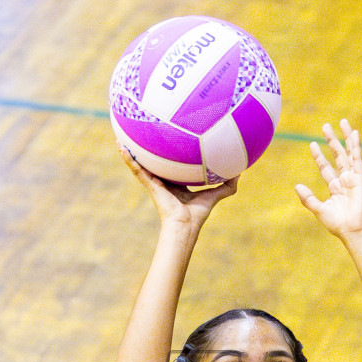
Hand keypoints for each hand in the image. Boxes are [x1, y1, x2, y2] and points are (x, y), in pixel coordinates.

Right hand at [121, 145, 237, 228]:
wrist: (185, 225)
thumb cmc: (198, 214)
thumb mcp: (216, 194)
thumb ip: (228, 184)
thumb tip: (240, 171)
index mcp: (177, 185)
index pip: (171, 168)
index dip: (170, 157)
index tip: (168, 144)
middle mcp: (164, 182)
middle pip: (153, 163)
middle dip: (147, 151)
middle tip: (141, 136)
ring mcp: (155, 183)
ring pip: (141, 164)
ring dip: (131, 153)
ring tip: (121, 138)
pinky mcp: (150, 185)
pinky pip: (138, 169)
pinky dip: (129, 159)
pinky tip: (120, 147)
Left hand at [294, 119, 361, 238]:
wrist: (353, 230)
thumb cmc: (338, 224)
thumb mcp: (319, 209)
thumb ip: (308, 198)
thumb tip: (297, 185)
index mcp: (335, 188)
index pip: (325, 167)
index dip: (319, 156)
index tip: (312, 144)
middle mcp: (345, 180)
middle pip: (337, 156)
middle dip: (331, 141)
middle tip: (325, 126)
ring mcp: (353, 178)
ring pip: (348, 153)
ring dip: (345, 137)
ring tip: (342, 121)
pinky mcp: (360, 177)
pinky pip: (358, 158)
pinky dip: (356, 145)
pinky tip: (354, 133)